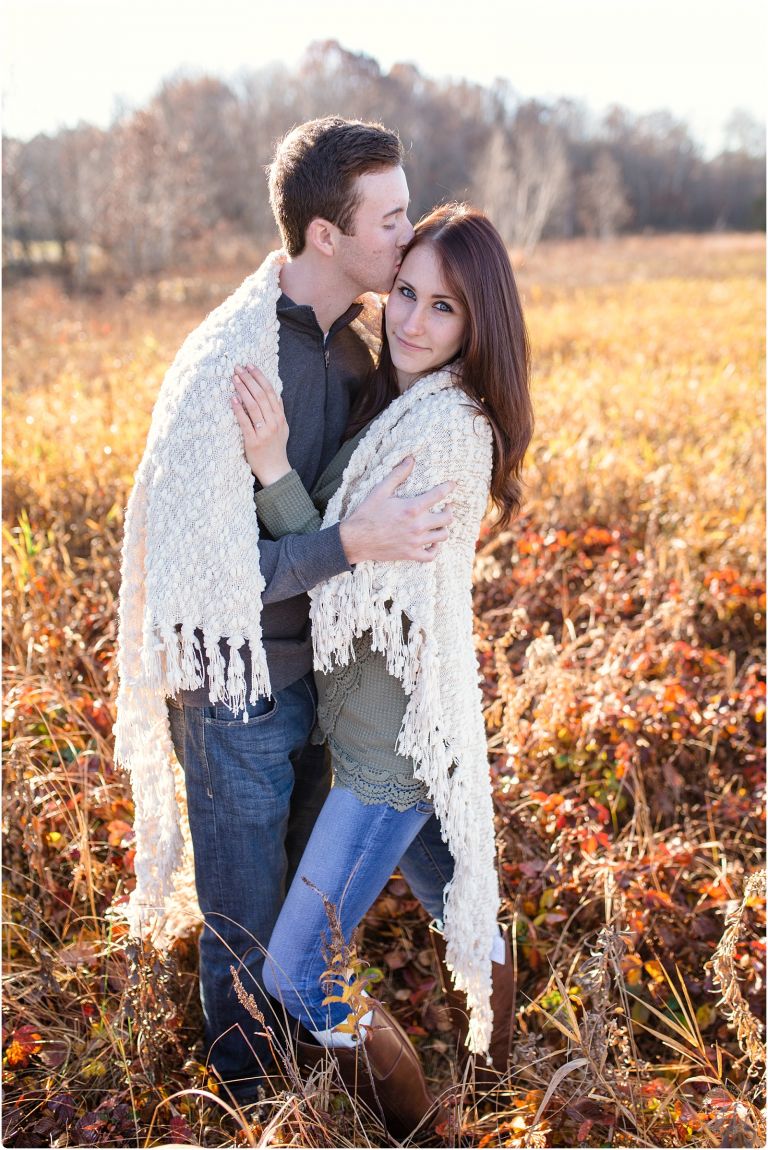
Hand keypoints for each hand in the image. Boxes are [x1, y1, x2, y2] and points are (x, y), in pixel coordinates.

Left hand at [231, 364, 290, 485]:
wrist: (275, 470)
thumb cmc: (276, 448)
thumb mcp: (282, 428)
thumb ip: (279, 411)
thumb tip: (276, 395)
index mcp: (280, 417)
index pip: (270, 392)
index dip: (260, 377)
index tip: (250, 366)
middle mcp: (273, 422)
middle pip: (261, 396)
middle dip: (249, 379)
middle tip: (238, 368)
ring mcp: (264, 432)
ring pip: (253, 406)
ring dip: (243, 390)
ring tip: (234, 379)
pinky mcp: (253, 441)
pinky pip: (245, 422)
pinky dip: (239, 410)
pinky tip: (232, 400)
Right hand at [339, 457, 454, 564]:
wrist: (355, 539)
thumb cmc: (367, 514)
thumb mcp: (380, 490)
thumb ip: (397, 475)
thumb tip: (410, 459)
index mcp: (411, 508)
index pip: (439, 495)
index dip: (449, 487)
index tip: (452, 485)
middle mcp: (417, 526)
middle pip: (447, 518)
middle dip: (449, 510)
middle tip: (446, 506)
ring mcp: (415, 542)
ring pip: (442, 536)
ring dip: (443, 528)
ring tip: (439, 523)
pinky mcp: (410, 554)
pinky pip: (432, 555)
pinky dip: (435, 549)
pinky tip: (432, 543)